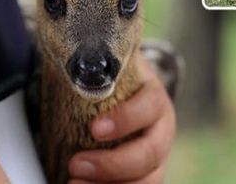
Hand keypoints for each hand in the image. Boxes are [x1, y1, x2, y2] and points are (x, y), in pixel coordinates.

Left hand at [68, 55, 175, 182]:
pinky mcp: (148, 174)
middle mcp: (162, 130)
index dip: (126, 119)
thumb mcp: (110, 71)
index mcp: (154, 99)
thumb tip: (73, 63)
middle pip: (151, 152)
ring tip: (73, 182)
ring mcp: (158, 156)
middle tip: (75, 164)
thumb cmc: (113, 84)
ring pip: (149, 179)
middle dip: (114, 164)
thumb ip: (98, 68)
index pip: (149, 107)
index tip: (95, 128)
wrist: (128, 96)